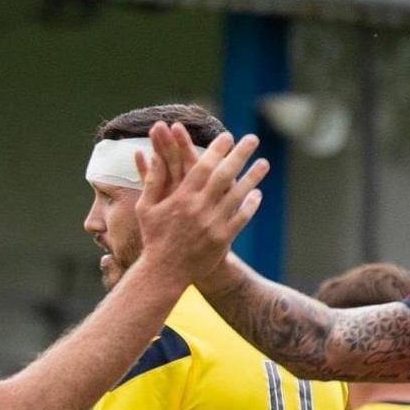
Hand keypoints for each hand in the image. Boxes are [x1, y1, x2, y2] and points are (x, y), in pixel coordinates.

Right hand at [135, 123, 268, 283]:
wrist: (164, 273)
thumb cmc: (153, 238)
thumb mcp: (145, 208)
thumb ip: (152, 181)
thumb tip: (152, 155)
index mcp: (181, 197)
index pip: (203, 166)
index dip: (217, 149)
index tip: (228, 136)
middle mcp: (199, 208)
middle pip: (224, 175)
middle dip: (240, 155)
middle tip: (253, 139)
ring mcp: (213, 224)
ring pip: (238, 195)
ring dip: (252, 177)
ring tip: (264, 163)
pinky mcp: (222, 239)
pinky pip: (241, 218)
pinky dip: (250, 205)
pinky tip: (257, 194)